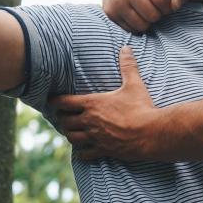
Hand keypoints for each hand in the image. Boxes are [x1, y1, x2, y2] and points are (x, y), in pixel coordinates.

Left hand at [53, 46, 157, 160]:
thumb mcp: (134, 84)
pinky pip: (83, 154)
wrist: (151, 133)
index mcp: (93, 104)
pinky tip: (83, 149)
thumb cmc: (141, 107)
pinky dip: (81, 151)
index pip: (63, 102)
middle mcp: (89, 121)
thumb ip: (128, 66)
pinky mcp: (102, 150)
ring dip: (70, 133)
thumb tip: (126, 48)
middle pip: (64, 121)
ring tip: (72, 130)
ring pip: (71, 137)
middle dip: (62, 118)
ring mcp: (94, 137)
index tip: (52, 99)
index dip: (55, 100)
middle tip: (64, 115)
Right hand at [103, 0, 186, 32]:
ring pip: (142, 25)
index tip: (165, 4)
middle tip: (154, 9)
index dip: (168, 6)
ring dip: (148, 23)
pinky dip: (137, 27)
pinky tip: (135, 16)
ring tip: (145, 12)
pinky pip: (132, 30)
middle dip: (158, 15)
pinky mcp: (109, 13)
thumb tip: (174, 6)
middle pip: (153, 15)